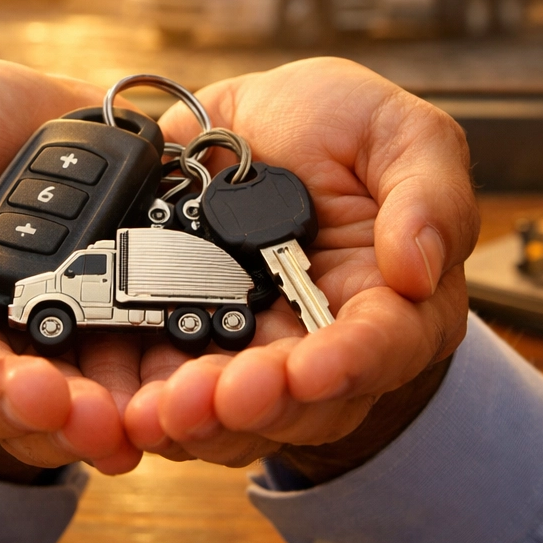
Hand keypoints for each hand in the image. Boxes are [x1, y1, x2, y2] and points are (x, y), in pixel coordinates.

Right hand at [0, 60, 142, 478]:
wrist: (80, 126)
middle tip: (52, 400)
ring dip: (73, 426)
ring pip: (42, 415)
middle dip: (14, 403)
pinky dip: (129, 414)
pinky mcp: (103, 349)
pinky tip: (147, 421)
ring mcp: (40, 348)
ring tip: (108, 421)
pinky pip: (111, 397)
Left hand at [124, 57, 478, 478]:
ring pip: (228, 411)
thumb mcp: (401, 134)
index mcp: (389, 300)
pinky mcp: (189, 336)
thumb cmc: (341, 129)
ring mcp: (252, 347)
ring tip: (150, 410)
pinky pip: (164, 384)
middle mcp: (322, 341)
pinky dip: (137, 399)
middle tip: (203, 398)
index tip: (306, 370)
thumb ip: (426, 195)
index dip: (346, 365)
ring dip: (190, 419)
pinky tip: (116, 406)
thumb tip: (418, 268)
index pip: (381, 347)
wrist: (253, 124)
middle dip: (249, 405)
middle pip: (296, 401)